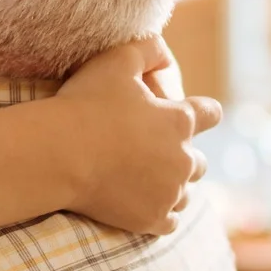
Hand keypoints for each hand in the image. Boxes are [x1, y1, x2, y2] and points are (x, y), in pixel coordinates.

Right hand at [53, 37, 221, 234]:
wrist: (59, 155)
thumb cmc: (85, 104)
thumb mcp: (117, 60)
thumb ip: (149, 49)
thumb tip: (166, 53)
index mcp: (180, 121)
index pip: (212, 114)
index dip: (201, 113)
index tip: (185, 116)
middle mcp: (184, 159)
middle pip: (199, 162)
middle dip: (182, 156)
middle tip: (151, 154)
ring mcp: (169, 193)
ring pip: (185, 193)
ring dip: (172, 186)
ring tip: (144, 182)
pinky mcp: (152, 219)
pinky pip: (170, 222)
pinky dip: (160, 214)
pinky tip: (144, 206)